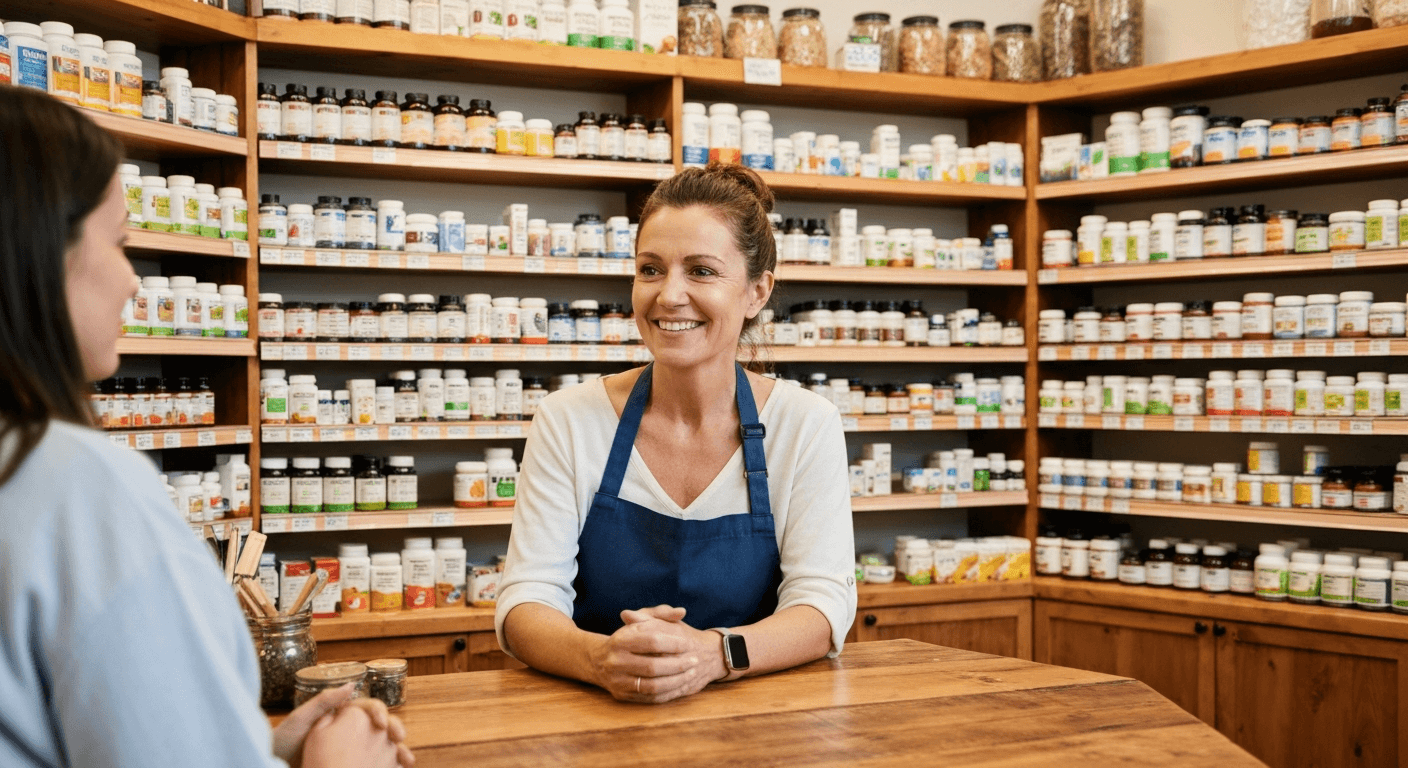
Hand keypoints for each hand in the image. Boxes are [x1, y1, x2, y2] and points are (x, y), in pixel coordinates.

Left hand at [274, 684, 413, 767]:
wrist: (269, 762)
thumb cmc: (281, 741)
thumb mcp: (300, 718)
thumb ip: (324, 701)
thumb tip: (352, 684)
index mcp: (341, 715)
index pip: (369, 709)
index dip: (380, 713)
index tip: (382, 726)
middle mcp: (349, 731)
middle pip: (381, 727)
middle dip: (396, 731)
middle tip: (400, 741)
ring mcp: (351, 749)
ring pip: (381, 747)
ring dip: (398, 752)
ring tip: (407, 761)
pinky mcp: (350, 763)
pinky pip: (373, 763)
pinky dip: (388, 766)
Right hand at [585, 605, 726, 703]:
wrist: (599, 661)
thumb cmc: (627, 638)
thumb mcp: (640, 622)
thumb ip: (661, 614)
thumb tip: (682, 612)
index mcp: (620, 640)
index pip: (652, 641)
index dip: (673, 643)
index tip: (688, 644)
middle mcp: (615, 661)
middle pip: (653, 666)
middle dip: (678, 665)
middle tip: (695, 660)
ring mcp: (617, 681)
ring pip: (653, 686)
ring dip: (677, 681)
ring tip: (691, 673)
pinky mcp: (622, 695)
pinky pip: (650, 698)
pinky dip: (668, 692)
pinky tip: (681, 684)